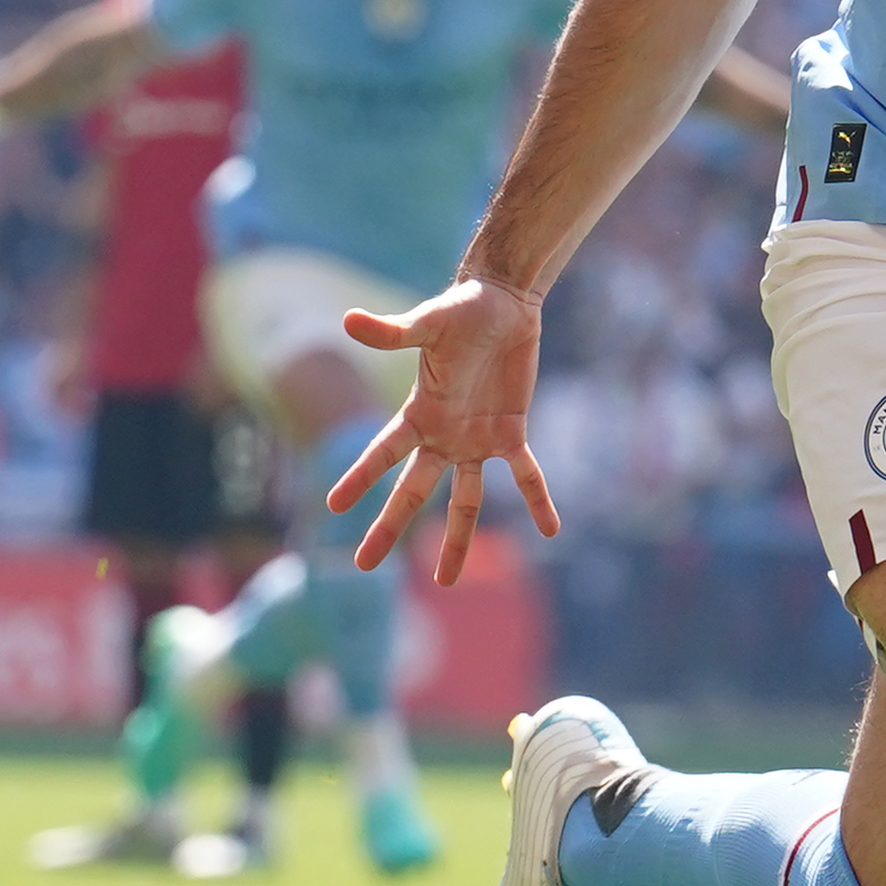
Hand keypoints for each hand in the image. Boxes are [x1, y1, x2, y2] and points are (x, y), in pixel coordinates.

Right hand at [323, 278, 562, 584]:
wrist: (502, 304)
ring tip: (446, 581)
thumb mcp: (427, 322)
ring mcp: (476, 439)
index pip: (382, 454)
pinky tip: (551, 529)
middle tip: (362, 565)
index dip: (359, 479)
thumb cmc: (460, 310)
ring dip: (457, 539)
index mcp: (418, 414)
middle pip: (413, 491)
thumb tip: (348, 320)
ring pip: (464, 500)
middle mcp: (442, 435)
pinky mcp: (511, 433)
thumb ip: (392, 331)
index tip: (334, 510)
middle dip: (389, 527)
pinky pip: (525, 475)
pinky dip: (538, 500)